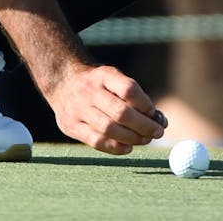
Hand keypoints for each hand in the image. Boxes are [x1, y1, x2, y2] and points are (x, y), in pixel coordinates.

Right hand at [45, 62, 166, 154]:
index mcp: (103, 75)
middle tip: (157, 132)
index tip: (154, 113)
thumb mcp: (114, 79)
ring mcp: (78, 109)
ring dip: (131, 138)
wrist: (62, 81)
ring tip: (144, 140)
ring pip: (108, 129)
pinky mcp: (71, 126)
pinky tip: (128, 147)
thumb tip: (160, 120)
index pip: (128, 89)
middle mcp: (89, 91)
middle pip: (120, 112)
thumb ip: (134, 98)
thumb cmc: (98, 85)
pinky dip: (116, 148)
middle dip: (143, 125)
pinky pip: (96, 141)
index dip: (145, 103)